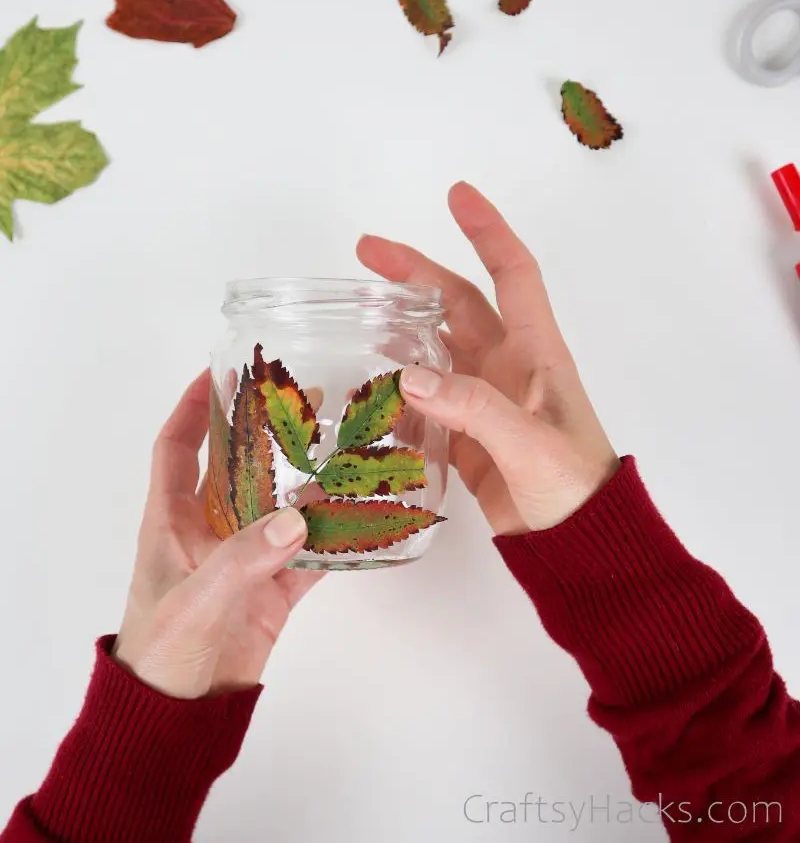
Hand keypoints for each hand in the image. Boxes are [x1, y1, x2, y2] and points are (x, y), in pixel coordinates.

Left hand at [114, 371, 322, 698]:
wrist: (180, 716)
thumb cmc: (165, 651)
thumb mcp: (197, 599)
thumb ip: (244, 558)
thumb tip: (297, 517)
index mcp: (172, 520)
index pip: (176, 448)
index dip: (191, 407)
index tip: (217, 371)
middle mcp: (210, 529)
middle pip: (240, 465)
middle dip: (268, 430)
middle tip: (307, 396)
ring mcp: (246, 557)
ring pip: (282, 504)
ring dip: (310, 476)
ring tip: (344, 441)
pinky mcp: (274, 588)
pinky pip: (312, 551)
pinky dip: (337, 535)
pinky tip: (364, 514)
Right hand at [357, 183, 618, 535]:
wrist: (580, 548)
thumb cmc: (572, 489)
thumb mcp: (529, 445)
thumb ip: (474, 409)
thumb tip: (410, 375)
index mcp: (535, 353)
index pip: (512, 273)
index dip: (487, 230)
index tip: (456, 194)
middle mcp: (509, 367)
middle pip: (458, 303)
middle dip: (416, 273)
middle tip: (365, 253)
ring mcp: (486, 401)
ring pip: (437, 349)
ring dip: (402, 330)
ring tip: (358, 319)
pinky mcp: (468, 436)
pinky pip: (428, 399)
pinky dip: (400, 391)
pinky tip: (371, 392)